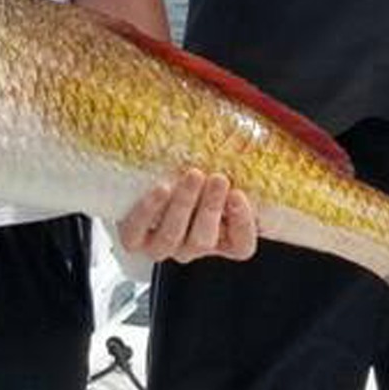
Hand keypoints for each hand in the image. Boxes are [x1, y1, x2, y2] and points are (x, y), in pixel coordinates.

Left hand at [118, 167, 258, 263]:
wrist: (145, 180)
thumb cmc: (189, 174)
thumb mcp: (218, 172)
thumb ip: (237, 168)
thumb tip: (254, 142)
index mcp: (220, 238)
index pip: (241, 247)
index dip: (243, 225)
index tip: (239, 195)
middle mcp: (192, 246)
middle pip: (205, 240)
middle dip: (211, 208)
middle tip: (218, 179)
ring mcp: (162, 246)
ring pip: (173, 238)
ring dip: (184, 205)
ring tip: (193, 175)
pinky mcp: (134, 239)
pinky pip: (139, 233)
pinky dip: (149, 211)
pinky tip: (161, 188)